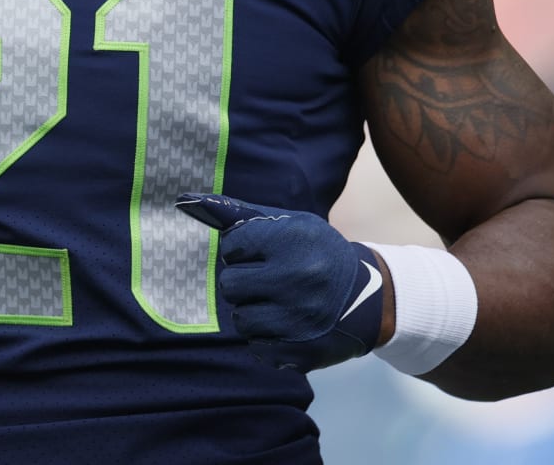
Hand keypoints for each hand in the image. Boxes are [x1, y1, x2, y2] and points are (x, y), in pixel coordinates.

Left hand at [177, 192, 383, 372]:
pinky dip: (267, 336)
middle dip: (244, 281)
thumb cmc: (317, 253)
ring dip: (253, 310)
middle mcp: (295, 279)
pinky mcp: (299, 352)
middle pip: (230, 284)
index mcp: (292, 241)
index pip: (232, 246)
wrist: (370, 298)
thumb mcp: (288, 223)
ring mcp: (298, 320)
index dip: (245, 249)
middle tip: (271, 279)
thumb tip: (183, 201)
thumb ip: (235, 215)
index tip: (266, 252)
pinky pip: (256, 346)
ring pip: (240, 318)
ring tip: (280, 302)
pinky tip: (288, 324)